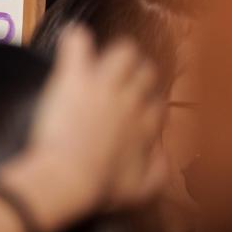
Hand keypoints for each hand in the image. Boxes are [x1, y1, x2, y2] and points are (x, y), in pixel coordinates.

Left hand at [0, 28, 166, 231]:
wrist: (67, 178)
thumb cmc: (99, 189)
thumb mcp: (140, 191)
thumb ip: (158, 173)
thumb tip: (163, 155)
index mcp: (145, 125)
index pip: (156, 105)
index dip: (146, 106)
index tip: (135, 113)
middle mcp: (130, 100)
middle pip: (146, 73)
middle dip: (138, 75)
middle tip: (122, 83)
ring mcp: (104, 84)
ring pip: (124, 51)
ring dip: (116, 55)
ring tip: (102, 63)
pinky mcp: (76, 76)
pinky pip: (78, 42)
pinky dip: (75, 40)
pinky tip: (72, 44)